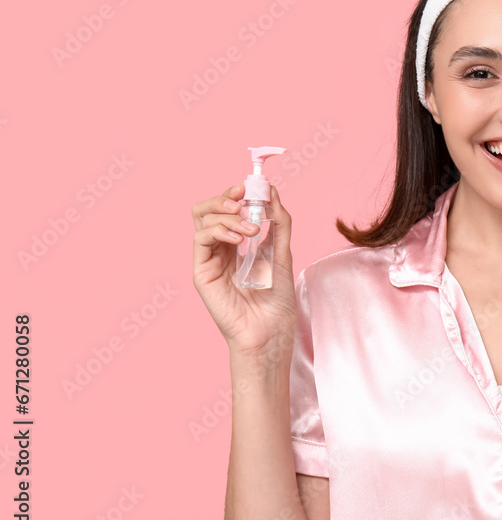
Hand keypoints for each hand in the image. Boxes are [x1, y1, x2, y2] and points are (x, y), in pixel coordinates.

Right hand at [191, 183, 296, 360]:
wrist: (270, 333)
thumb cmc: (276, 302)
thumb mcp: (282, 254)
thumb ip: (279, 224)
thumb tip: (274, 193)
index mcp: (237, 246)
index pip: (227, 210)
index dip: (236, 194)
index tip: (254, 187)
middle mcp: (219, 250)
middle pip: (207, 210)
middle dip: (225, 198)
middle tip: (244, 198)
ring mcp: (209, 260)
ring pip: (202, 219)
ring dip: (228, 215)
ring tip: (251, 229)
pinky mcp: (201, 272)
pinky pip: (201, 239)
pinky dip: (220, 230)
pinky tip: (240, 240)